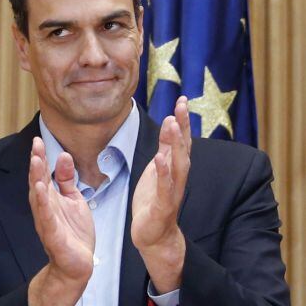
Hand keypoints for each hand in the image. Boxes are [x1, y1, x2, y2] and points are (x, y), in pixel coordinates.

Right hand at [27, 137, 93, 304]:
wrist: (77, 265)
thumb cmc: (74, 233)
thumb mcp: (73, 200)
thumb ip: (66, 179)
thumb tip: (63, 155)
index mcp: (50, 198)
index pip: (42, 174)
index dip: (40, 157)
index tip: (38, 140)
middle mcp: (44, 208)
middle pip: (37, 181)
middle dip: (36, 163)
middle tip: (36, 145)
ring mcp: (47, 221)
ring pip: (39, 197)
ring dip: (36, 178)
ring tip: (36, 161)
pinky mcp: (53, 235)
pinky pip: (46, 217)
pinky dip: (43, 203)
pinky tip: (41, 190)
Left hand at [131, 96, 190, 292]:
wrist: (153, 235)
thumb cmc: (154, 201)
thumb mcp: (157, 169)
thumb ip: (164, 148)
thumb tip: (169, 123)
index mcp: (175, 167)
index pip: (181, 140)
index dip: (182, 120)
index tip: (182, 99)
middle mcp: (178, 176)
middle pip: (183, 147)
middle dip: (183, 125)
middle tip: (182, 104)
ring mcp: (172, 191)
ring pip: (178, 164)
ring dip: (176, 144)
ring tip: (173, 124)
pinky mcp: (163, 205)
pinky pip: (165, 187)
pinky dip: (163, 172)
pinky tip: (160, 158)